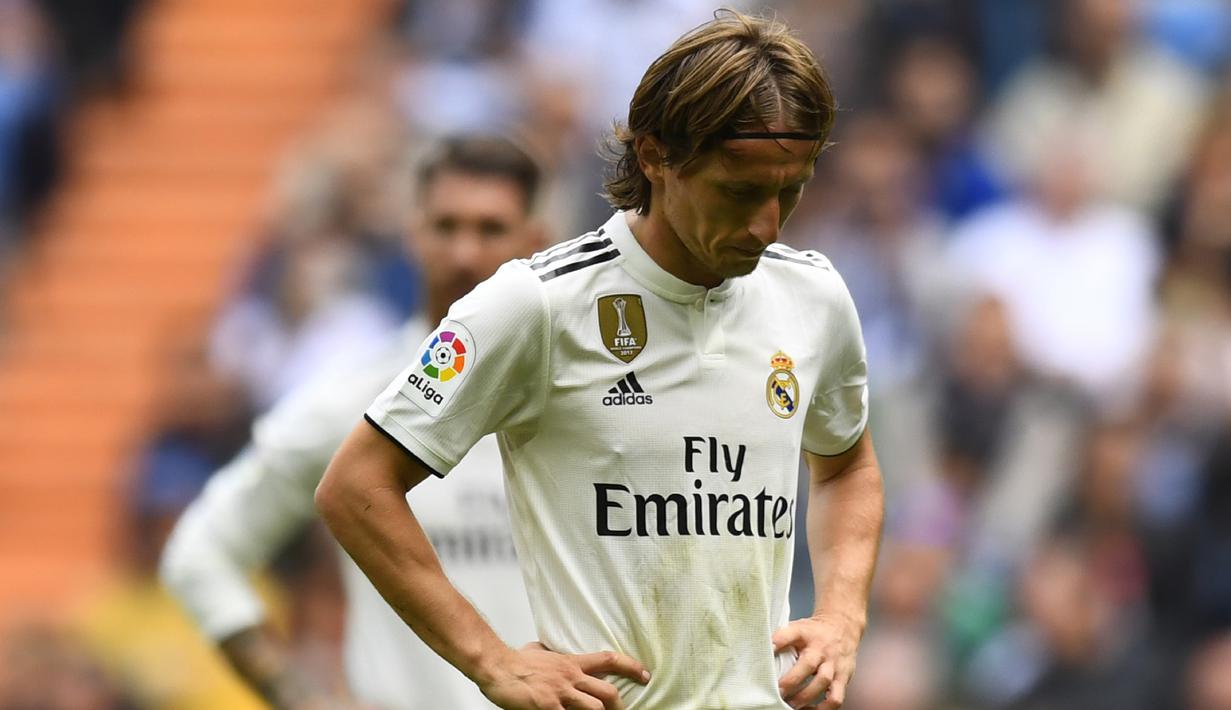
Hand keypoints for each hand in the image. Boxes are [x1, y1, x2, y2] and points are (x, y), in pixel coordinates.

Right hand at [478, 642, 649, 709]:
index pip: (608, 660)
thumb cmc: (515, 660)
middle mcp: (570, 677)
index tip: (645, 674)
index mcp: (570, 663)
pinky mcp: (549, 707)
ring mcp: (561, 694)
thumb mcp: (538, 651)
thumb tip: (546, 649)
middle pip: (607, 692)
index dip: (631, 666)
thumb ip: (549, 653)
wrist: (497, 667)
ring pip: (595, 708)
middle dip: (619, 706)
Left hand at [773, 613, 861, 708]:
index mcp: (805, 633)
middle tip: (778, 691)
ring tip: (792, 705)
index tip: (768, 649)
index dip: (778, 640)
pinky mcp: (844, 677)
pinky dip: (823, 708)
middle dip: (791, 681)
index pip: (791, 633)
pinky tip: (810, 709)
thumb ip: (782, 640)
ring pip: (823, 681)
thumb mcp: (797, 628)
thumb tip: (761, 656)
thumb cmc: (813, 632)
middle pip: (808, 664)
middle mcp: (820, 648)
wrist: (842, 626)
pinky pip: (836, 697)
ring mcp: (833, 663)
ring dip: (806, 696)